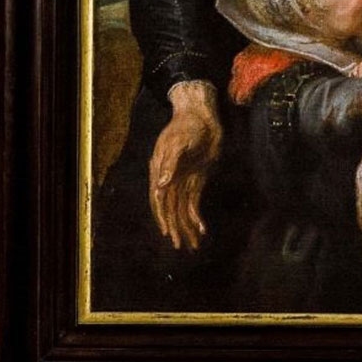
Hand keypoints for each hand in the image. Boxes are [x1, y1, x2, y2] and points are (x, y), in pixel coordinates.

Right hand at [148, 81, 221, 250]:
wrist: (202, 115)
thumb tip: (161, 185)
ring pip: (182, 210)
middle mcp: (170, 179)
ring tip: (193, 244)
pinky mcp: (196, 180)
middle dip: (175, 228)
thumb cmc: (188, 126)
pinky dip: (196, 216)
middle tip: (181, 246)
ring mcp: (182, 180)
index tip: (168, 232)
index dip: (163, 216)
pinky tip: (202, 228)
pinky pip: (193, 202)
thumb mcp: (179, 142)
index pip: (160, 199)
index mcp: (161, 171)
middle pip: (170, 209)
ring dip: (186, 227)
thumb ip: (170, 164)